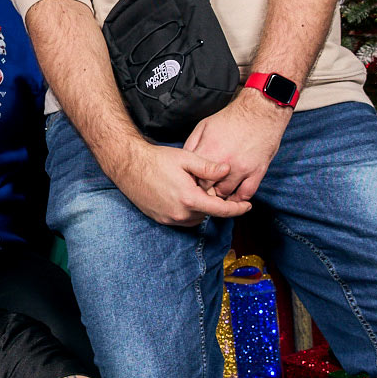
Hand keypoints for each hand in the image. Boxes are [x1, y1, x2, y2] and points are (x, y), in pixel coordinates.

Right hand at [115, 140, 251, 227]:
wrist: (128, 166)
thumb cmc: (157, 159)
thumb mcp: (185, 158)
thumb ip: (208, 167)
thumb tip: (227, 170)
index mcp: (189, 198)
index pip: (220, 210)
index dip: (237, 209)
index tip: (247, 206)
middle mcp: (180, 213)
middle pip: (208, 214)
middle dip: (213, 203)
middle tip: (208, 186)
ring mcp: (169, 218)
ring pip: (195, 218)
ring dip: (200, 207)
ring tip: (194, 189)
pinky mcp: (160, 219)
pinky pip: (182, 219)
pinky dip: (187, 210)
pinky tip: (182, 195)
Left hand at [184, 89, 290, 202]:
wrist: (261, 111)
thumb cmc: (232, 118)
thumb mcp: (204, 126)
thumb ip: (192, 145)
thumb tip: (183, 161)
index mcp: (208, 151)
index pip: (192, 177)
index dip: (189, 182)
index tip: (189, 183)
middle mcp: (224, 163)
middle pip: (207, 189)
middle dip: (203, 190)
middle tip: (202, 190)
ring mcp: (241, 169)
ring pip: (226, 194)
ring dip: (220, 195)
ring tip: (216, 193)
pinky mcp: (257, 172)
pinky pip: (246, 194)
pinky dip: (239, 200)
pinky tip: (234, 197)